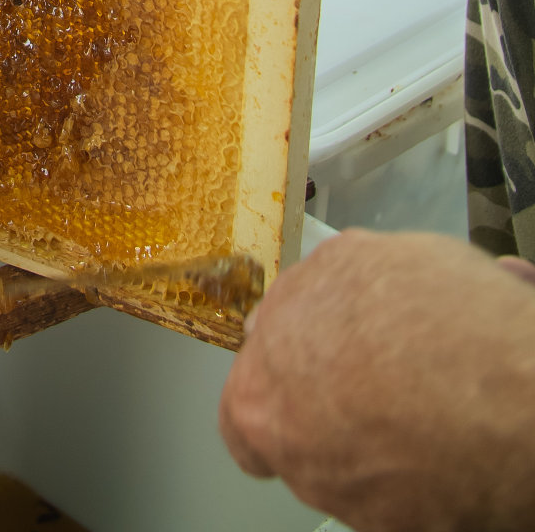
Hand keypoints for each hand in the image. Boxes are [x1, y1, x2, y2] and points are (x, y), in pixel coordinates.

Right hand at [218, 229, 534, 530]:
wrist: (505, 396)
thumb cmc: (447, 463)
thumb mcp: (375, 510)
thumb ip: (330, 468)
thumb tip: (347, 453)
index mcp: (260, 409)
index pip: (243, 419)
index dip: (286, 429)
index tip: (314, 431)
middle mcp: (273, 331)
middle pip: (279, 345)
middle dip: (317, 364)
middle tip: (375, 393)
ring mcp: (317, 279)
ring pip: (322, 299)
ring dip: (354, 319)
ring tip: (414, 353)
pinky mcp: (364, 243)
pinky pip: (370, 268)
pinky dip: (398, 287)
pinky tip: (438, 319)